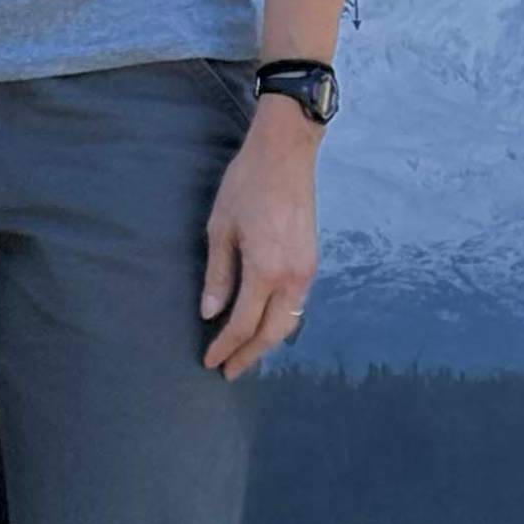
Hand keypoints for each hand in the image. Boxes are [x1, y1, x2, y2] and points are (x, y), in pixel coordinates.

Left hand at [199, 98, 320, 380]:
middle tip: (230, 371)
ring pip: (289, 321)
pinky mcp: (312, 260)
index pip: (244, 324)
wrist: (286, 153)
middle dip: (250, 355)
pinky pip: (298, 304)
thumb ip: (218, 274)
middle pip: (272, 333)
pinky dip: (281, 321)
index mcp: (266, 271)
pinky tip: (266, 321)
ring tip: (246, 352)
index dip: (226, 346)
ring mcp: (307, 270)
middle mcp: (292, 278)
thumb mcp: (221, 227)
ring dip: (267, 341)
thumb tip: (210, 313)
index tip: (211, 362)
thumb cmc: (246, 184)